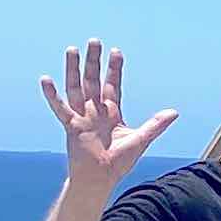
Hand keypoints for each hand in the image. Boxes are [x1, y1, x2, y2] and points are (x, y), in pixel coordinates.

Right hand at [39, 40, 177, 190]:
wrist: (100, 179)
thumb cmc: (118, 162)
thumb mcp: (140, 140)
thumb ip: (155, 125)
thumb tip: (174, 112)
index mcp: (112, 112)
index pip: (112, 85)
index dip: (114, 69)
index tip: (116, 51)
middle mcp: (95, 111)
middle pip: (93, 80)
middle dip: (94, 61)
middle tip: (94, 40)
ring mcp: (82, 117)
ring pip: (76, 88)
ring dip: (74, 69)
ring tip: (72, 49)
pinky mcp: (71, 126)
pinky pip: (60, 108)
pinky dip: (52, 95)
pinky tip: (46, 79)